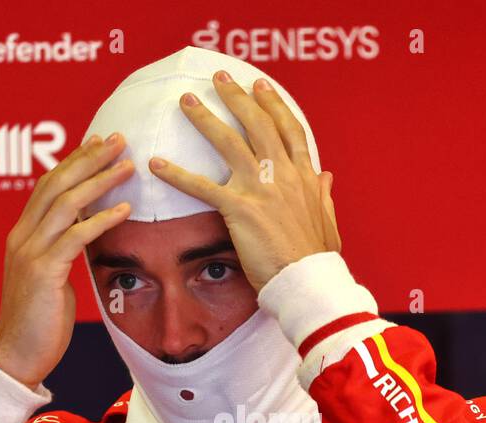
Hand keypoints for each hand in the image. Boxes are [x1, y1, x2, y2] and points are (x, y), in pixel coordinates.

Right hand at [0, 134, 134, 388]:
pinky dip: (101, 220)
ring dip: (99, 180)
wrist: (17, 358)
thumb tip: (82, 236)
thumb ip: (61, 252)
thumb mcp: (49, 279)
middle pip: (56, 184)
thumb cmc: (39, 323)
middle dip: (89, 158)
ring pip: (66, 204)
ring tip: (127, 165)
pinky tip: (124, 209)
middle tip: (119, 138)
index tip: (99, 142)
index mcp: (22, 236)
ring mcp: (30, 253)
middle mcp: (22, 237)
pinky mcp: (43, 273)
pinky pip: (75, 237)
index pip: (48, 186)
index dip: (73, 161)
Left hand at [148, 72, 341, 292]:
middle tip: (219, 78)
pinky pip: (201, 186)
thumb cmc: (318, 258)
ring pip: (229, 142)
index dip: (274, 104)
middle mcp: (283, 174)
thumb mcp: (329, 221)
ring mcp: (261, 188)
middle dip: (237, 97)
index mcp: (305, 177)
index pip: (289, 130)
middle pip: (258, 124)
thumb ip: (323, 195)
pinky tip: (157, 164)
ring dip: (205, 119)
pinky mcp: (239, 209)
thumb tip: (325, 176)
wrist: (308, 280)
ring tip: (187, 101)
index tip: (261, 86)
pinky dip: (177, 174)